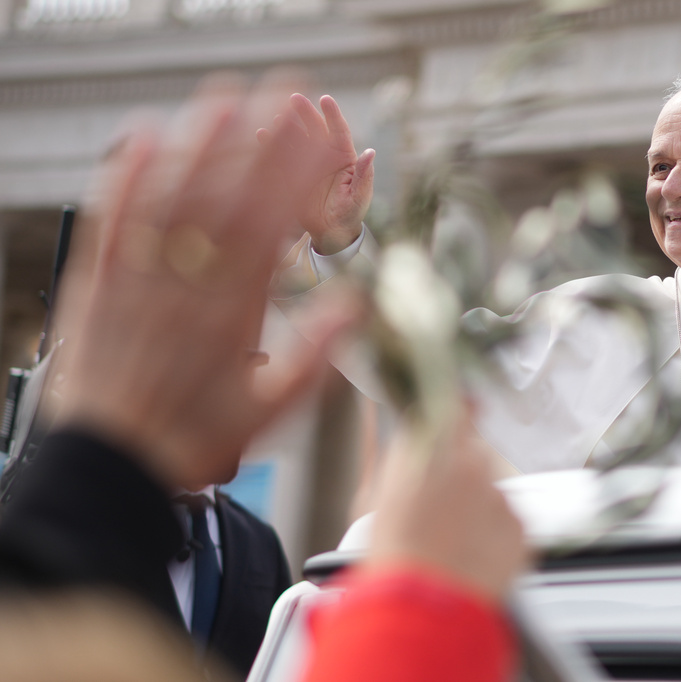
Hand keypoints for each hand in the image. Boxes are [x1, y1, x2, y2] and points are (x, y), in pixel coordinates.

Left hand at [51, 73, 358, 490]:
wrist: (113, 468)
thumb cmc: (194, 440)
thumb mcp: (272, 413)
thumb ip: (316, 357)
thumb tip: (358, 306)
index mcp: (232, 315)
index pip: (271, 230)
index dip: (296, 179)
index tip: (320, 140)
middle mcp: (184, 288)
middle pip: (225, 201)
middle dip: (258, 145)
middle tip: (282, 97)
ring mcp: (137, 282)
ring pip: (170, 201)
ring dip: (198, 146)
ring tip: (224, 99)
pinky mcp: (96, 285)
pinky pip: (110, 222)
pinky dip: (123, 177)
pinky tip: (138, 139)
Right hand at [258, 94, 373, 254]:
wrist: (332, 232)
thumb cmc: (351, 213)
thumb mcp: (360, 196)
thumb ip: (364, 174)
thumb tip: (370, 152)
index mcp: (344, 157)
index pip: (339, 131)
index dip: (332, 115)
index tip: (325, 99)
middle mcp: (324, 155)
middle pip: (314, 129)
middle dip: (305, 113)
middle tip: (295, 98)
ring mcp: (306, 164)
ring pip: (296, 140)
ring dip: (287, 128)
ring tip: (277, 117)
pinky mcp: (292, 175)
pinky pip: (281, 157)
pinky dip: (271, 145)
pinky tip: (261, 135)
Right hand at [365, 413, 529, 602]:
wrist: (421, 605)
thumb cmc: (393, 554)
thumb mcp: (381, 492)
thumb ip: (407, 453)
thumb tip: (419, 432)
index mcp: (434, 447)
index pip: (456, 406)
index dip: (456, 411)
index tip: (455, 413)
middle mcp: (472, 463)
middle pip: (475, 453)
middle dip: (462, 471)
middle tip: (440, 506)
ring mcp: (500, 495)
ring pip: (492, 491)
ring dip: (478, 508)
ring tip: (451, 542)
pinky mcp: (520, 526)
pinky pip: (509, 523)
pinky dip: (494, 536)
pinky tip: (469, 556)